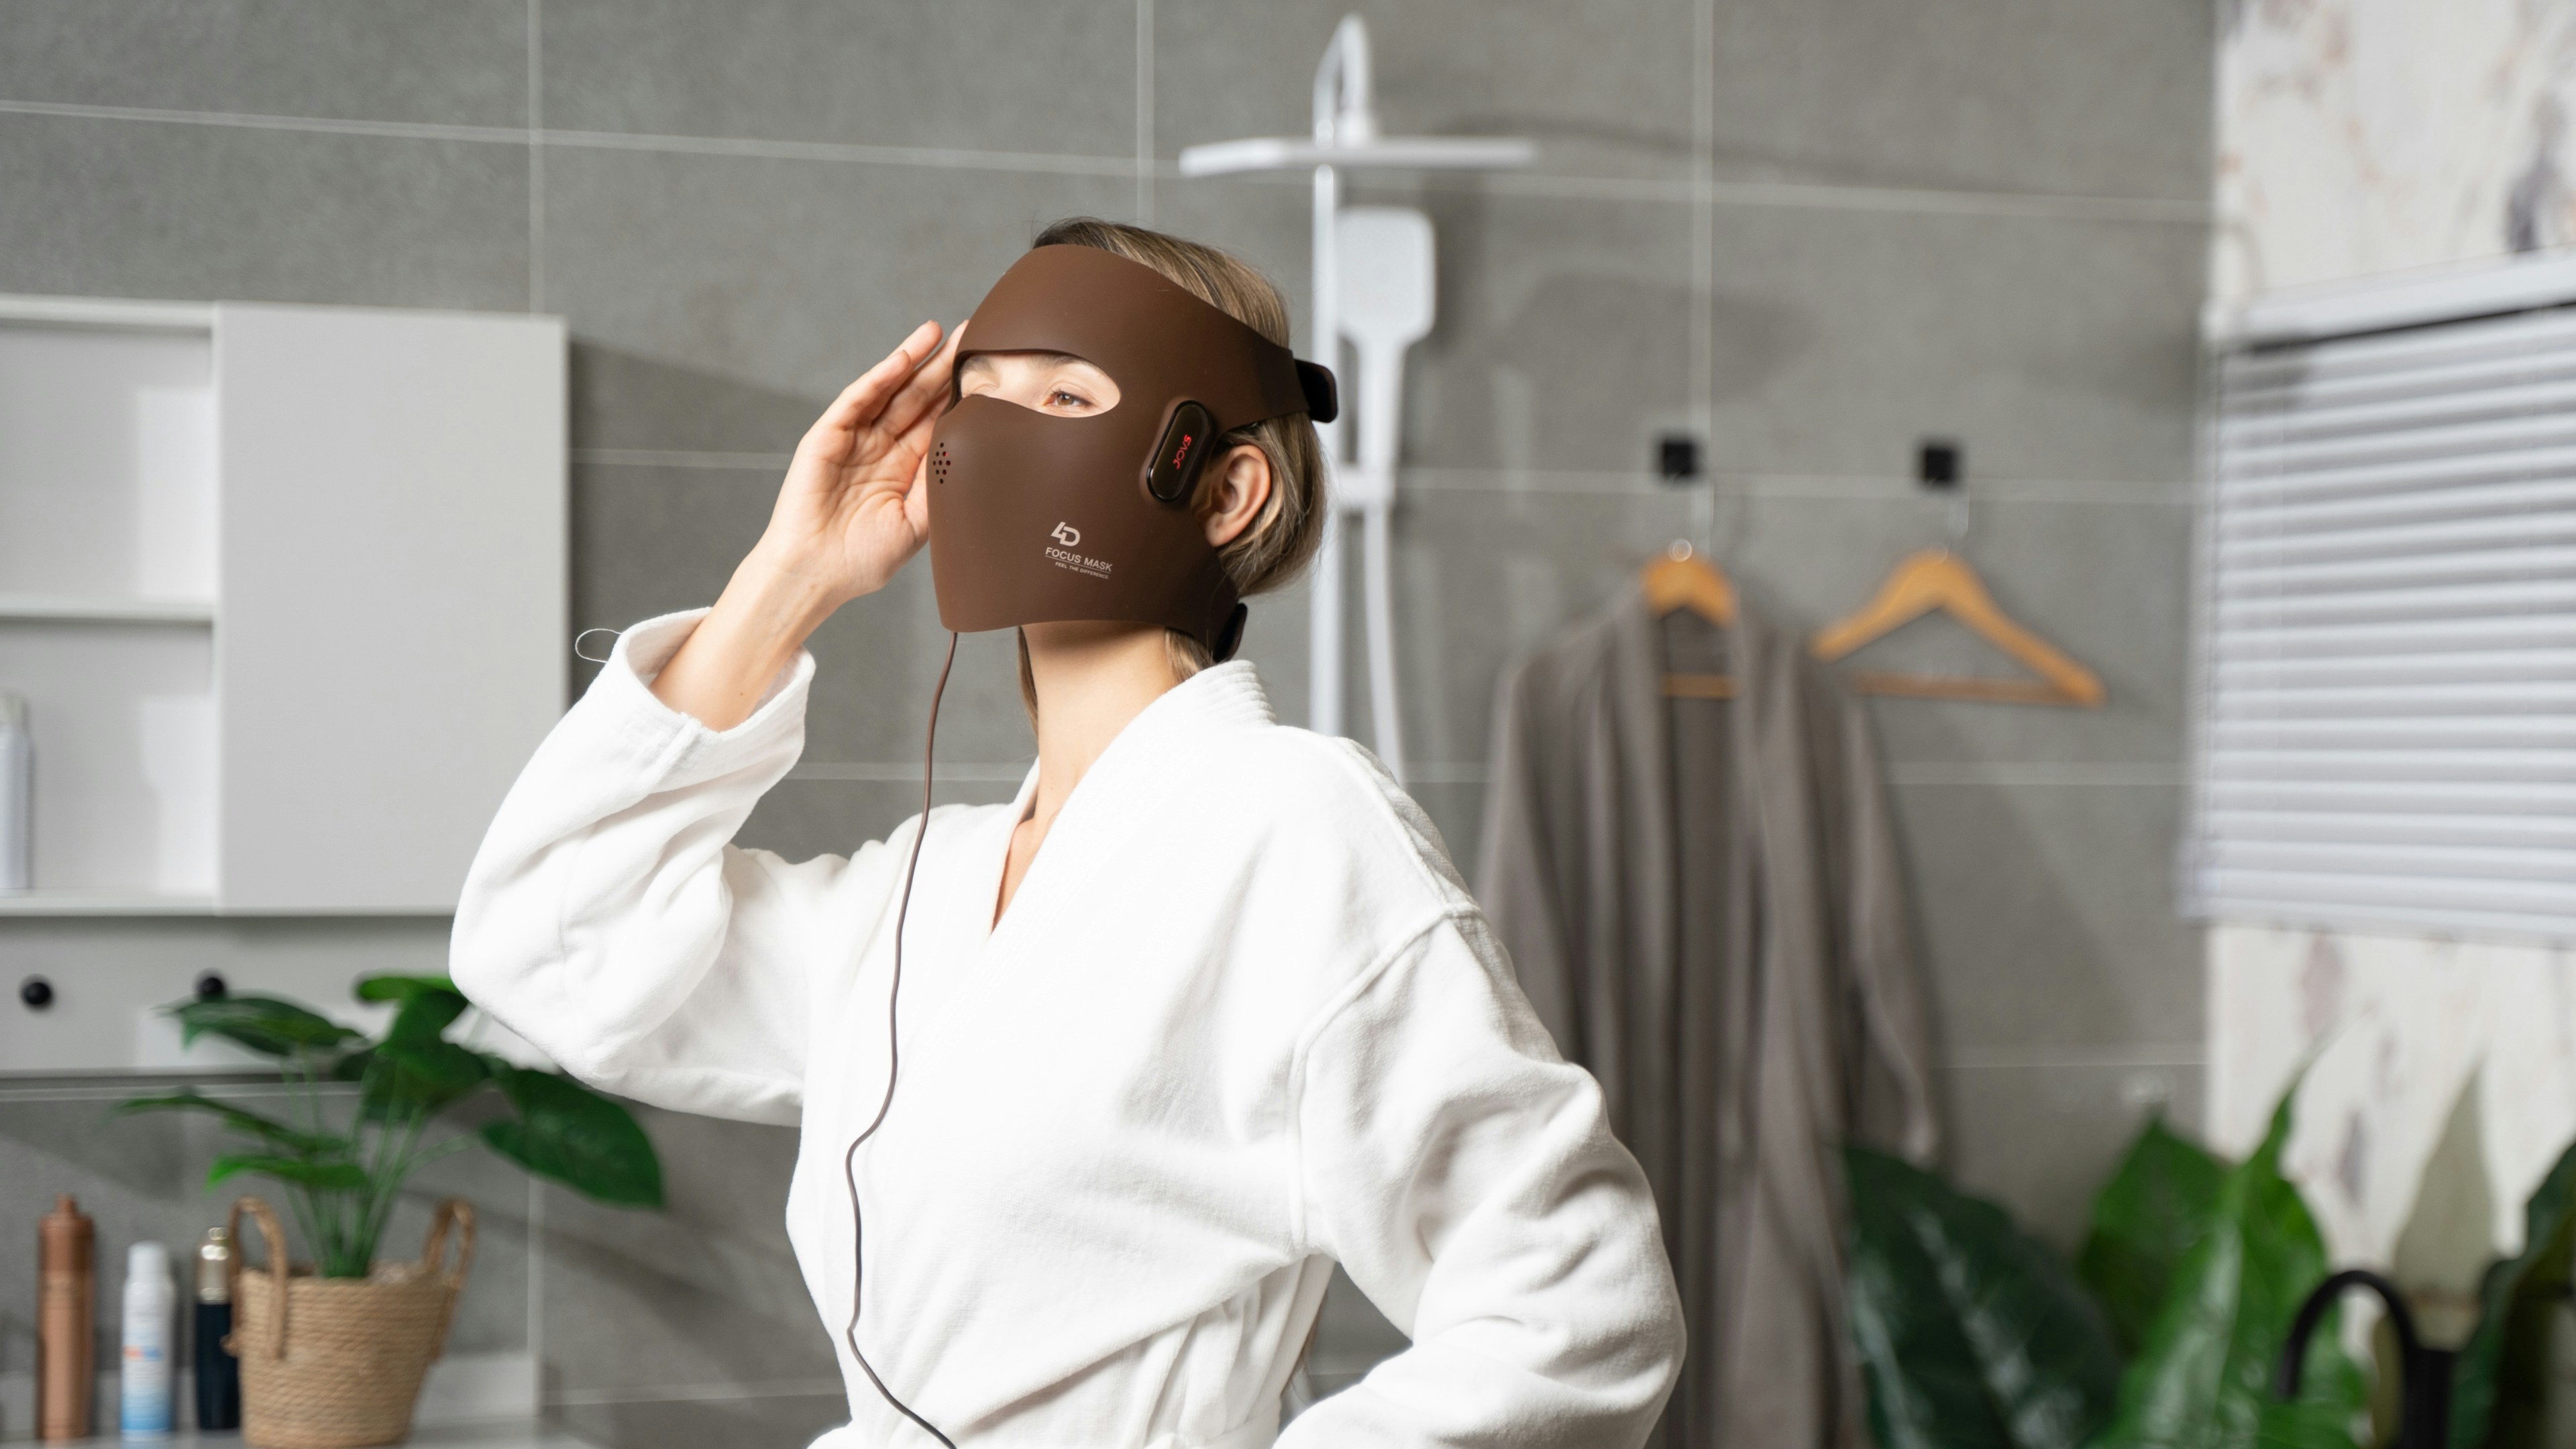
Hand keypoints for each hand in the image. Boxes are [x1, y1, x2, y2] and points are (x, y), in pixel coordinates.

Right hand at [754, 319, 960, 604]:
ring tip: (939, 331)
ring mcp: (855, 438)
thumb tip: (978, 453)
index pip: (938, 421)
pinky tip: (903, 358)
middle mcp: (882, 447)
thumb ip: (941, 486)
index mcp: (906, 468)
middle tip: (971, 334)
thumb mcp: (918, 523)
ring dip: (913, 358)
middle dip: (942, 366)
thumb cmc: (864, 559)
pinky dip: (879, 377)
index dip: (960, 394)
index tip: (989, 371)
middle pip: (918, 397)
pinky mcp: (828, 436)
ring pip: (890, 389)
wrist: (817, 575)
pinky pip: (857, 399)